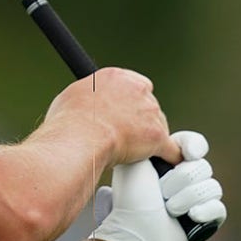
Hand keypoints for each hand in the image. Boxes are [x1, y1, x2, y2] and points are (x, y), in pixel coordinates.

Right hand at [45, 67, 177, 165]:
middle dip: (140, 121)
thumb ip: (89, 96)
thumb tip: (86, 106)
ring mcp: (150, 112)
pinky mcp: (158, 136)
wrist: (80, 137)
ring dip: (149, 139)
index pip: (135, 86)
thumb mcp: (73, 95)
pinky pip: (172, 149)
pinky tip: (168, 163)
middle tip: (124, 135)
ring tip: (130, 153)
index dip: (130, 103)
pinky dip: (170, 157)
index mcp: (117, 77)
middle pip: (149, 105)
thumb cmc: (69, 120)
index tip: (123, 114)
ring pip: (159, 127)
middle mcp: (138, 90)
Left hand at [91, 131, 226, 240]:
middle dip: (181, 179)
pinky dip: (204, 211)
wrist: (135, 232)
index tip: (189, 153)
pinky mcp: (206, 220)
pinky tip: (190, 216)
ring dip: (187, 197)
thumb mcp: (135, 162)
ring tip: (169, 209)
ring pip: (213, 187)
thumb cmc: (132, 198)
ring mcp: (196, 200)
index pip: (193, 144)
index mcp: (168, 162)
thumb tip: (176, 142)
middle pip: (203, 166)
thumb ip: (155, 142)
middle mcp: (184, 179)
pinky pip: (219, 208)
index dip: (194, 146)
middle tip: (161, 192)